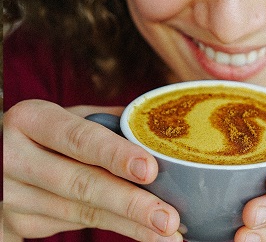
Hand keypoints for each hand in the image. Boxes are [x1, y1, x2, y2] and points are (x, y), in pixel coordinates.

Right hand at [3, 99, 182, 241]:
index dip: (116, 155)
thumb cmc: (43, 133)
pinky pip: (74, 225)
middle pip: (81, 184)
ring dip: (129, 225)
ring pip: (80, 213)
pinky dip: (112, 227)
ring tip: (166, 233)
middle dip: (130, 204)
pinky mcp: (17, 224)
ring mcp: (11, 196)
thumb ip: (105, 121)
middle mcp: (13, 157)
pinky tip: (140, 231)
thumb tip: (156, 129)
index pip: (79, 138)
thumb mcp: (65, 117)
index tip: (150, 170)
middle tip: (168, 218)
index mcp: (31, 119)